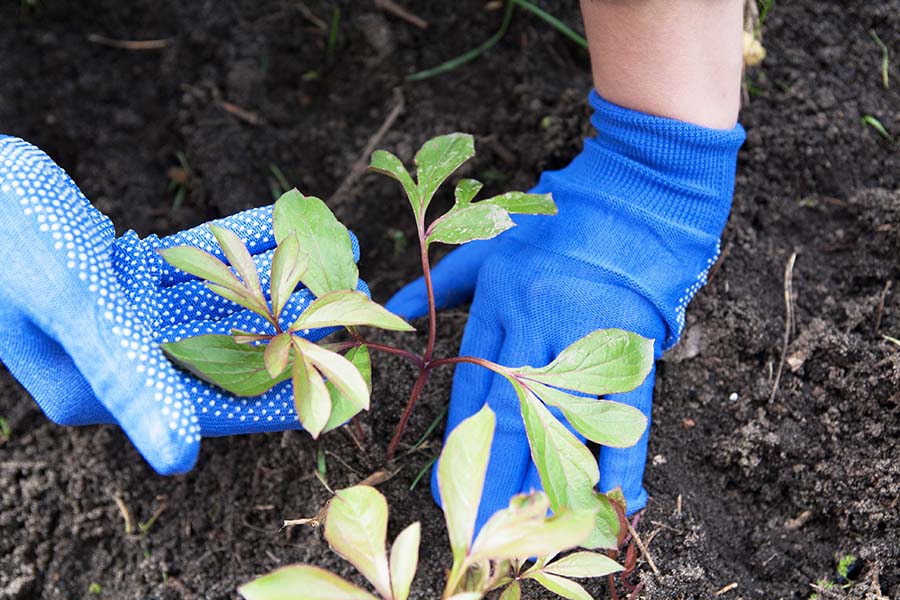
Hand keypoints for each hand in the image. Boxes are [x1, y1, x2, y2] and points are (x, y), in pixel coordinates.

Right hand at [0, 136, 361, 473]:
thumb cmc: (9, 237)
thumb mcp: (76, 306)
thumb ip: (130, 376)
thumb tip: (179, 458)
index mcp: (104, 386)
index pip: (212, 400)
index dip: (280, 388)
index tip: (344, 374)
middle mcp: (117, 358)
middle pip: (226, 345)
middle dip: (291, 319)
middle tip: (352, 295)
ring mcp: (119, 314)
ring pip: (216, 298)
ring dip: (274, 272)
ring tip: (335, 248)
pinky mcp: (119, 274)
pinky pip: (191, 262)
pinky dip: (232, 242)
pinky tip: (279, 222)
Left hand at [387, 92, 743, 527]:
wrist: (632, 205)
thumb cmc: (553, 227)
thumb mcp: (486, 247)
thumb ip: (438, 284)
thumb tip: (391, 309)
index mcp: (500, 306)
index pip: (472, 390)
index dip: (458, 444)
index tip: (445, 486)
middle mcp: (537, 331)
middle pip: (509, 418)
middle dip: (491, 477)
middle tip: (477, 525)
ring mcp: (586, 344)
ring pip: (562, 426)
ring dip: (545, 481)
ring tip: (528, 527)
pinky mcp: (632, 354)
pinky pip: (624, 417)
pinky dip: (618, 461)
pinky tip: (607, 501)